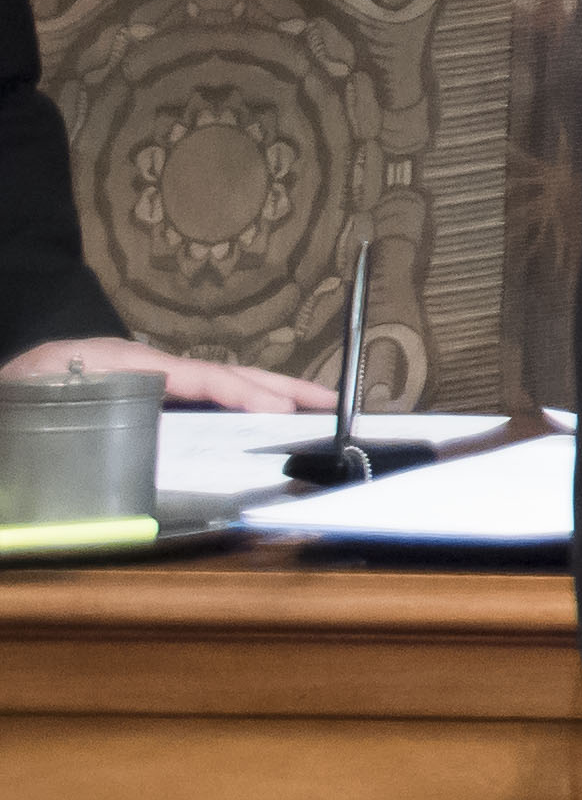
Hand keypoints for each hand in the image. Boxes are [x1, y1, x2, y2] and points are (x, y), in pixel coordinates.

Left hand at [0, 332, 338, 410]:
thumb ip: (77, 421)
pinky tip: (262, 423)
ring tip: (315, 410)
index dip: (240, 393)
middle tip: (331, 403)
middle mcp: (137, 368)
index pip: (194, 376)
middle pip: (219, 373)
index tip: (279, 412)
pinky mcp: (137, 396)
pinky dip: (240, 406)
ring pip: (214, 385)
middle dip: (278, 386)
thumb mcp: (43, 410)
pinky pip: (199, 399)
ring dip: (268, 395)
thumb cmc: (15, 398)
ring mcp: (140, 380)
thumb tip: (113, 433)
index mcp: (117, 366)